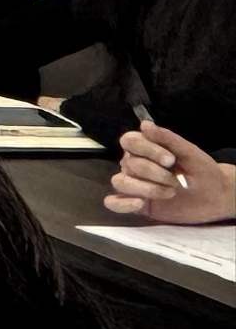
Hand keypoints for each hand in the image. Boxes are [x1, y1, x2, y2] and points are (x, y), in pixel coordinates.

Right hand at [110, 120, 235, 223]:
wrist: (215, 197)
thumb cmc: (203, 172)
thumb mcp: (190, 152)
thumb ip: (168, 138)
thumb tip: (144, 124)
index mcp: (145, 148)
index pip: (129, 141)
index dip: (147, 150)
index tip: (171, 160)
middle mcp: (134, 164)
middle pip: (129, 164)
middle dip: (155, 173)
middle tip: (177, 181)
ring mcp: (134, 184)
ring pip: (120, 182)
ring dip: (146, 188)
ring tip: (169, 193)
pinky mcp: (136, 204)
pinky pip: (113, 203)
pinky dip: (122, 203)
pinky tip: (139, 203)